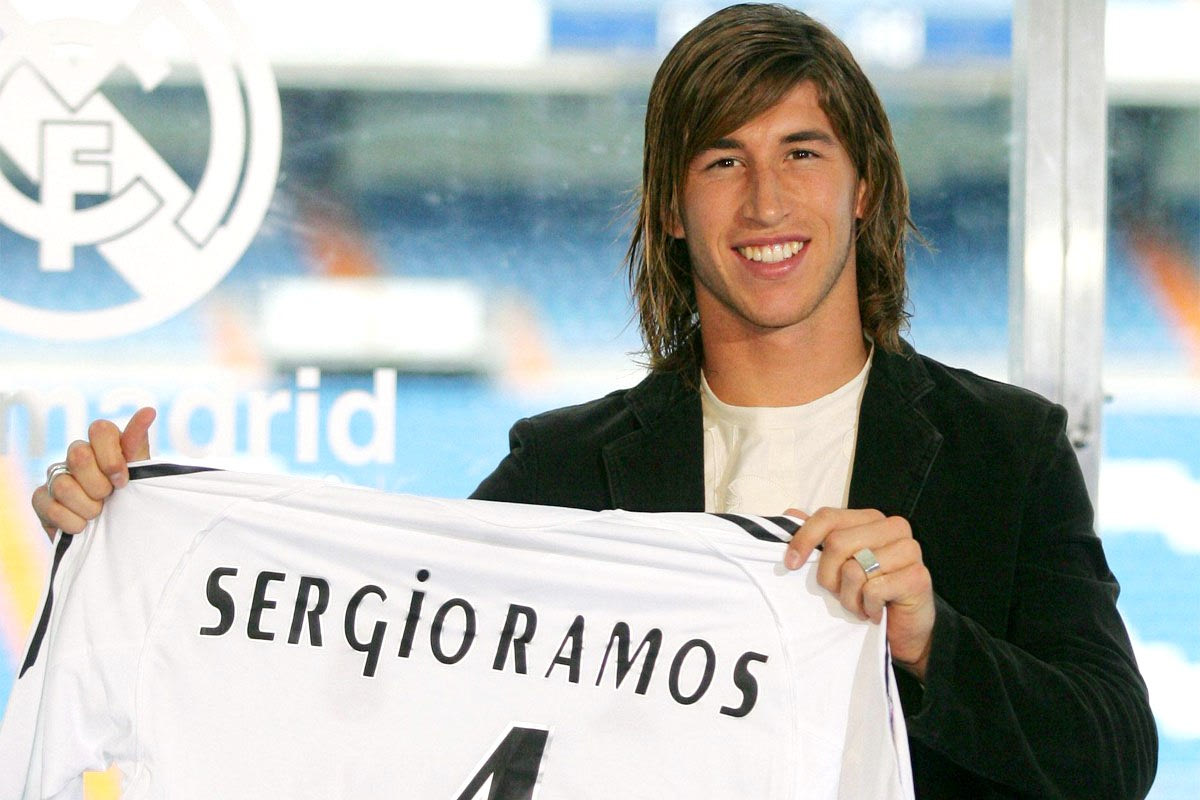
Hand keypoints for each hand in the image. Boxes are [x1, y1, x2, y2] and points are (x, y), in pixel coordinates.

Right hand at [31, 407, 156, 538]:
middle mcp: (77, 455)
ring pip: (64, 485)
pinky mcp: (41, 498)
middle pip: (78, 454)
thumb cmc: (130, 499)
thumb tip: (149, 409)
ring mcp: (56, 475)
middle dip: (99, 485)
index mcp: (103, 444)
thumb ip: (137, 444)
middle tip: (109, 497)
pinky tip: (82, 525)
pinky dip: (71, 522)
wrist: (116, 535)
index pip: (100, 429)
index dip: (111, 457)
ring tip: (98, 514)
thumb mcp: (140, 474)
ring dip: (88, 507)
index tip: (123, 480)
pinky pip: (49, 506)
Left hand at [784, 507, 934, 679]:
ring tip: (860, 603)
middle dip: (829, 576)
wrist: (903, 631)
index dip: (804, 539)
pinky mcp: (917, 576)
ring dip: (848, 597)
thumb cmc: (868, 594)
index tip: (791, 563)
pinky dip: (867, 607)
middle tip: (839, 593)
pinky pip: (872, 590)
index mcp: (871, 519)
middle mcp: (893, 527)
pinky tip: (876, 611)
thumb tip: (791, 514)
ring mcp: (909, 550)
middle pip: (837, 543)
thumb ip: (818, 537)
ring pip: (853, 569)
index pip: (828, 517)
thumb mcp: (837, 565)